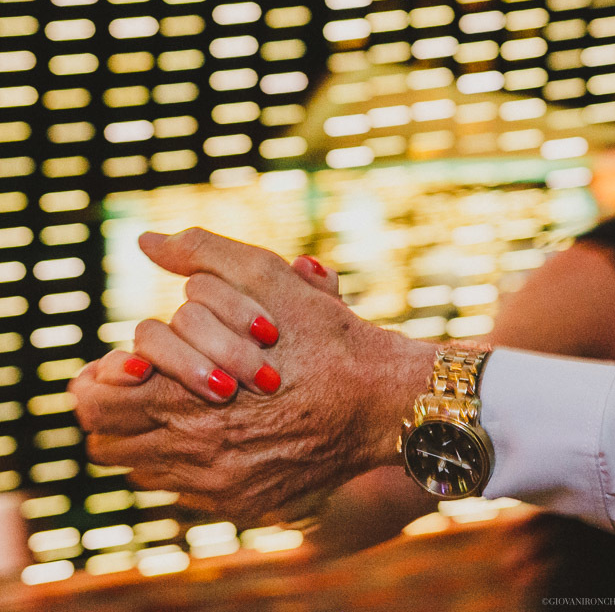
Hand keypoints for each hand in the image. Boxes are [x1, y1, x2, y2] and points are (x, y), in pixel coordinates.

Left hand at [70, 228, 435, 522]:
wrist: (386, 401)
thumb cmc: (330, 336)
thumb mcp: (271, 279)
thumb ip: (204, 253)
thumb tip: (148, 242)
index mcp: (187, 398)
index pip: (94, 400)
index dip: (102, 376)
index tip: (129, 362)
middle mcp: (195, 454)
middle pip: (107, 441)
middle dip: (120, 406)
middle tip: (147, 382)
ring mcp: (218, 488)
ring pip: (142, 469)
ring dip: (150, 435)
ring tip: (184, 405)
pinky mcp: (243, 506)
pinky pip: (185, 492)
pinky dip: (190, 462)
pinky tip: (223, 431)